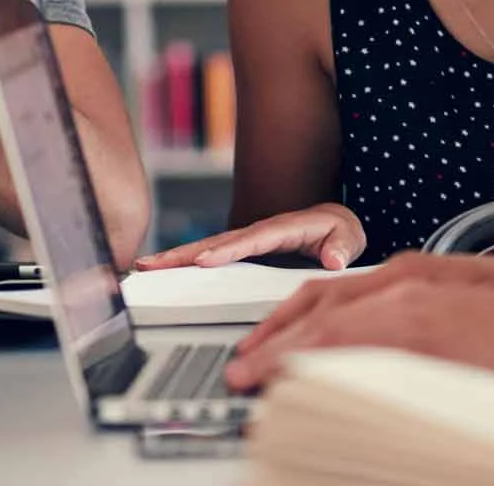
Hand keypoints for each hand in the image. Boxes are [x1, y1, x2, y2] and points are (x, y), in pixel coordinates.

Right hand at [133, 203, 364, 271]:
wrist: (335, 224)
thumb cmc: (338, 231)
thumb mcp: (348, 237)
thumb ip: (341, 247)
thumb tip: (332, 259)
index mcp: (284, 227)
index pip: (253, 240)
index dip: (228, 250)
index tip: (203, 262)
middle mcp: (260, 231)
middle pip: (218, 241)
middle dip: (184, 252)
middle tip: (153, 263)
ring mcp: (247, 239)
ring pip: (207, 247)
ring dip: (176, 256)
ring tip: (145, 266)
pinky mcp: (240, 249)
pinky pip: (210, 254)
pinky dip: (184, 261)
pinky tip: (162, 269)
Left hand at [224, 282, 493, 391]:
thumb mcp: (477, 318)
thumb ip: (434, 329)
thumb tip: (407, 358)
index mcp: (423, 274)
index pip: (340, 291)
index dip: (297, 318)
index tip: (271, 343)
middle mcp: (409, 280)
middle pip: (319, 303)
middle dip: (275, 334)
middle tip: (244, 366)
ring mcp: (412, 305)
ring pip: (323, 324)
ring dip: (280, 351)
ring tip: (250, 380)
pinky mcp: (418, 335)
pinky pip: (345, 347)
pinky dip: (307, 363)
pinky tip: (286, 383)